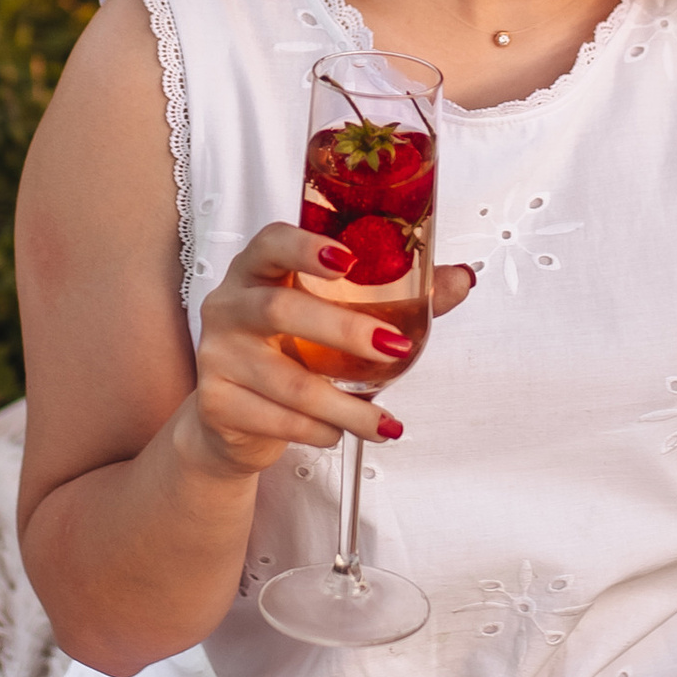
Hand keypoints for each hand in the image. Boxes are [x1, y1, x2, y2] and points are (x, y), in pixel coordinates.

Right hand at [179, 222, 475, 481]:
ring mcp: (217, 355)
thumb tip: (461, 279)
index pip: (271, 242)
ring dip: (343, 406)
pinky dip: (315, 430)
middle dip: (343, 330)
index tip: (348, 261)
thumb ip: (396, 295)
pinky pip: (274, 418)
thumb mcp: (334, 317)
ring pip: (285, 380)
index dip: (306, 247)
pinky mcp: (215, 402)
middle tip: (393, 347)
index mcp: (258, 270)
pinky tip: (337, 434)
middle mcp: (229, 305)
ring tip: (383, 423)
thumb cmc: (289, 353)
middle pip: (280, 309)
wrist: (233, 419)